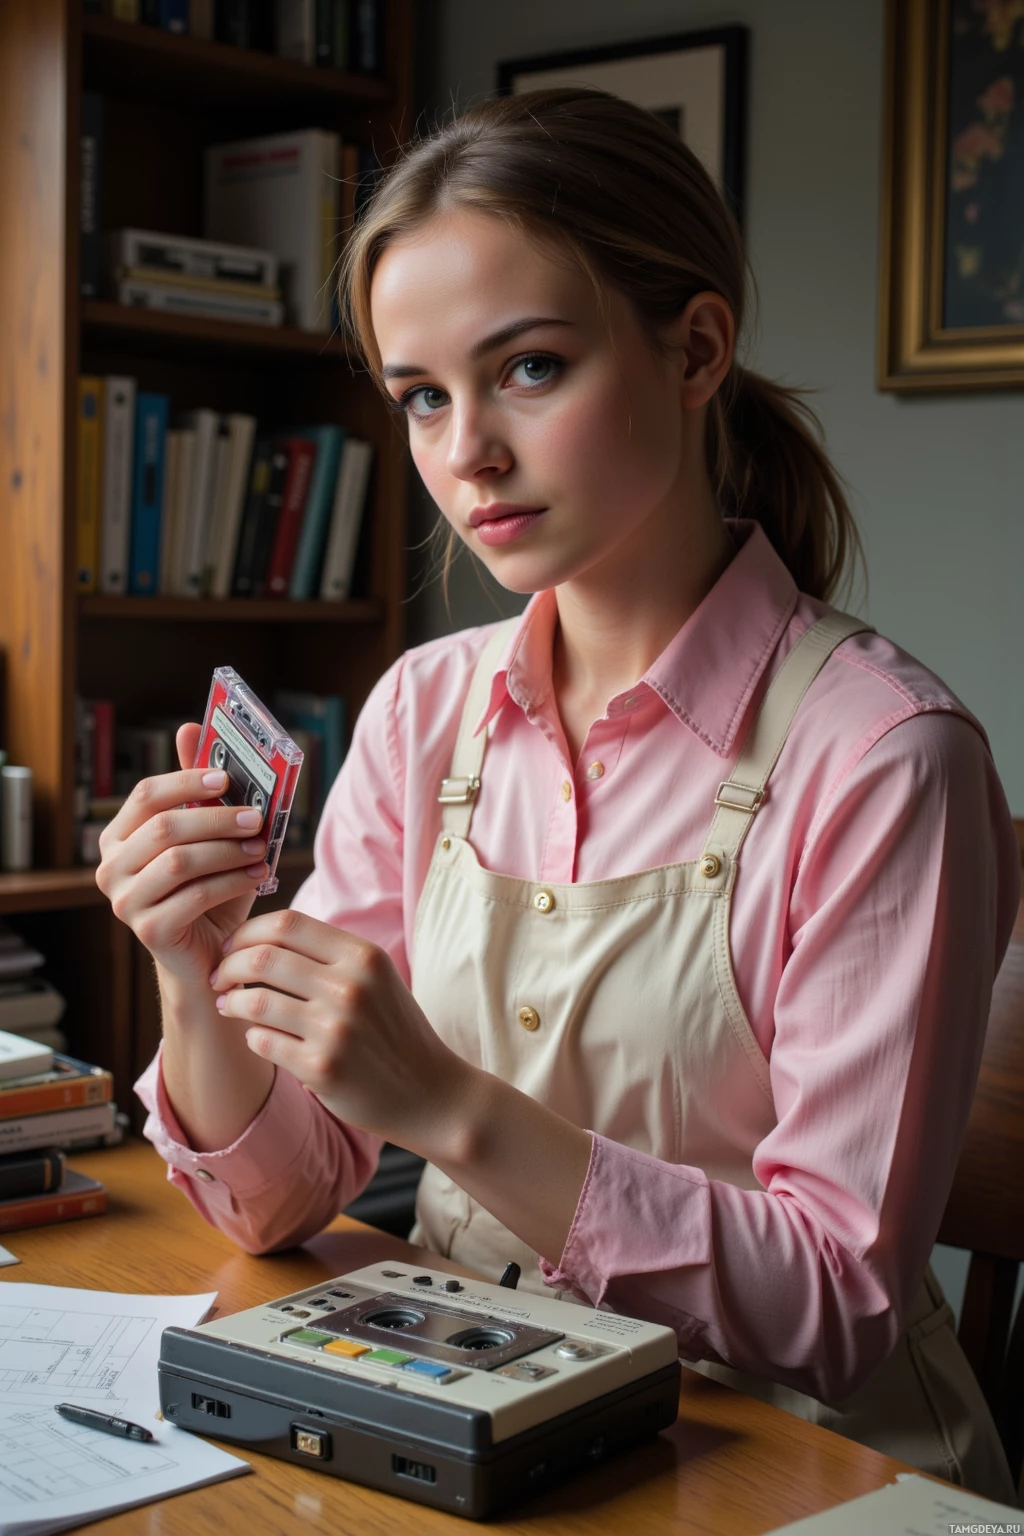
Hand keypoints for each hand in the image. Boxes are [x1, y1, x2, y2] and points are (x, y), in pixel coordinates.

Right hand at [95, 723, 271, 984]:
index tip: (227, 777)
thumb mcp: (208, 838)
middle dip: (216, 818)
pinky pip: (196, 896)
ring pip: (180, 861)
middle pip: (165, 827)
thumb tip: (192, 727)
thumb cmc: (210, 892)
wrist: (211, 955)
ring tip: (262, 848)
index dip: (186, 781)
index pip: (146, 795)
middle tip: (256, 817)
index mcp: (119, 838)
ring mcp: (124, 903)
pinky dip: (233, 881)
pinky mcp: (148, 931)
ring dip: (228, 850)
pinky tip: (259, 875)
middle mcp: (111, 869)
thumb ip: (196, 790)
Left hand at [209, 909, 470, 1152]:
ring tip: (227, 1007)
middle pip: (263, 957)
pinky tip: (258, 1038)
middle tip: (218, 977)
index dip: (247, 932)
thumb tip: (264, 936)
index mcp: (363, 956)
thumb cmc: (394, 1031)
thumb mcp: (376, 979)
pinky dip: (252, 1036)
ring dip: (230, 1003)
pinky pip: (262, 1041)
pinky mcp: (322, 1068)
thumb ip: (329, 955)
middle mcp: (350, 986)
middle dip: (228, 965)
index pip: (286, 924)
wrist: (429, 1093)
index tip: (232, 946)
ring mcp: (336, 1028)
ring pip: (254, 1000)